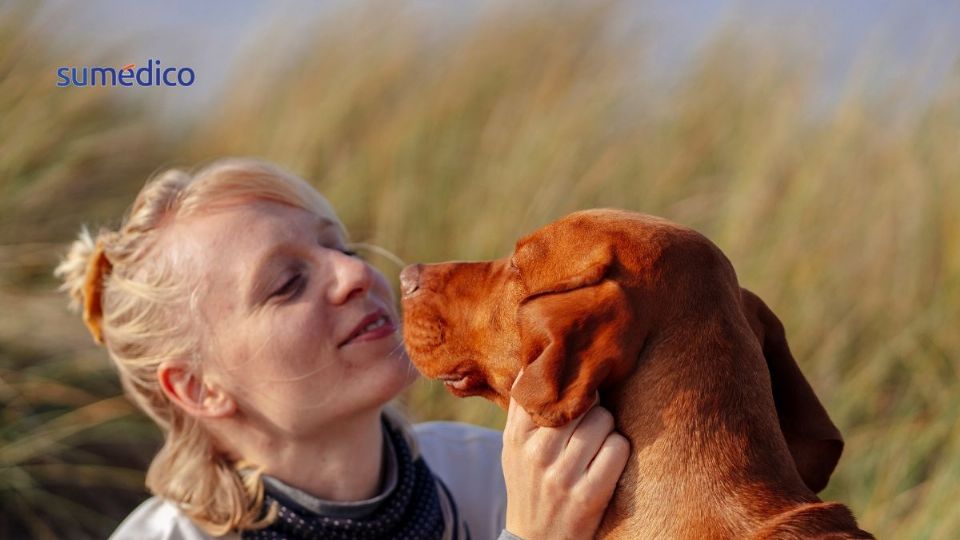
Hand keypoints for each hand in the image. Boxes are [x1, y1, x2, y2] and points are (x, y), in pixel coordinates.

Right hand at [501, 387, 629, 539]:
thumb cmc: (529, 485)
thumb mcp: (513, 448)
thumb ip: (522, 409)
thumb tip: (532, 362)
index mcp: (516, 437)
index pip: (544, 388)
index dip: (567, 382)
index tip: (574, 384)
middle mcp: (536, 454)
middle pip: (581, 401)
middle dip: (592, 406)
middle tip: (589, 420)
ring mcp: (562, 477)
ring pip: (603, 421)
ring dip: (607, 427)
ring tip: (597, 441)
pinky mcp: (589, 497)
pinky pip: (618, 448)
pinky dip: (618, 449)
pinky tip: (608, 460)